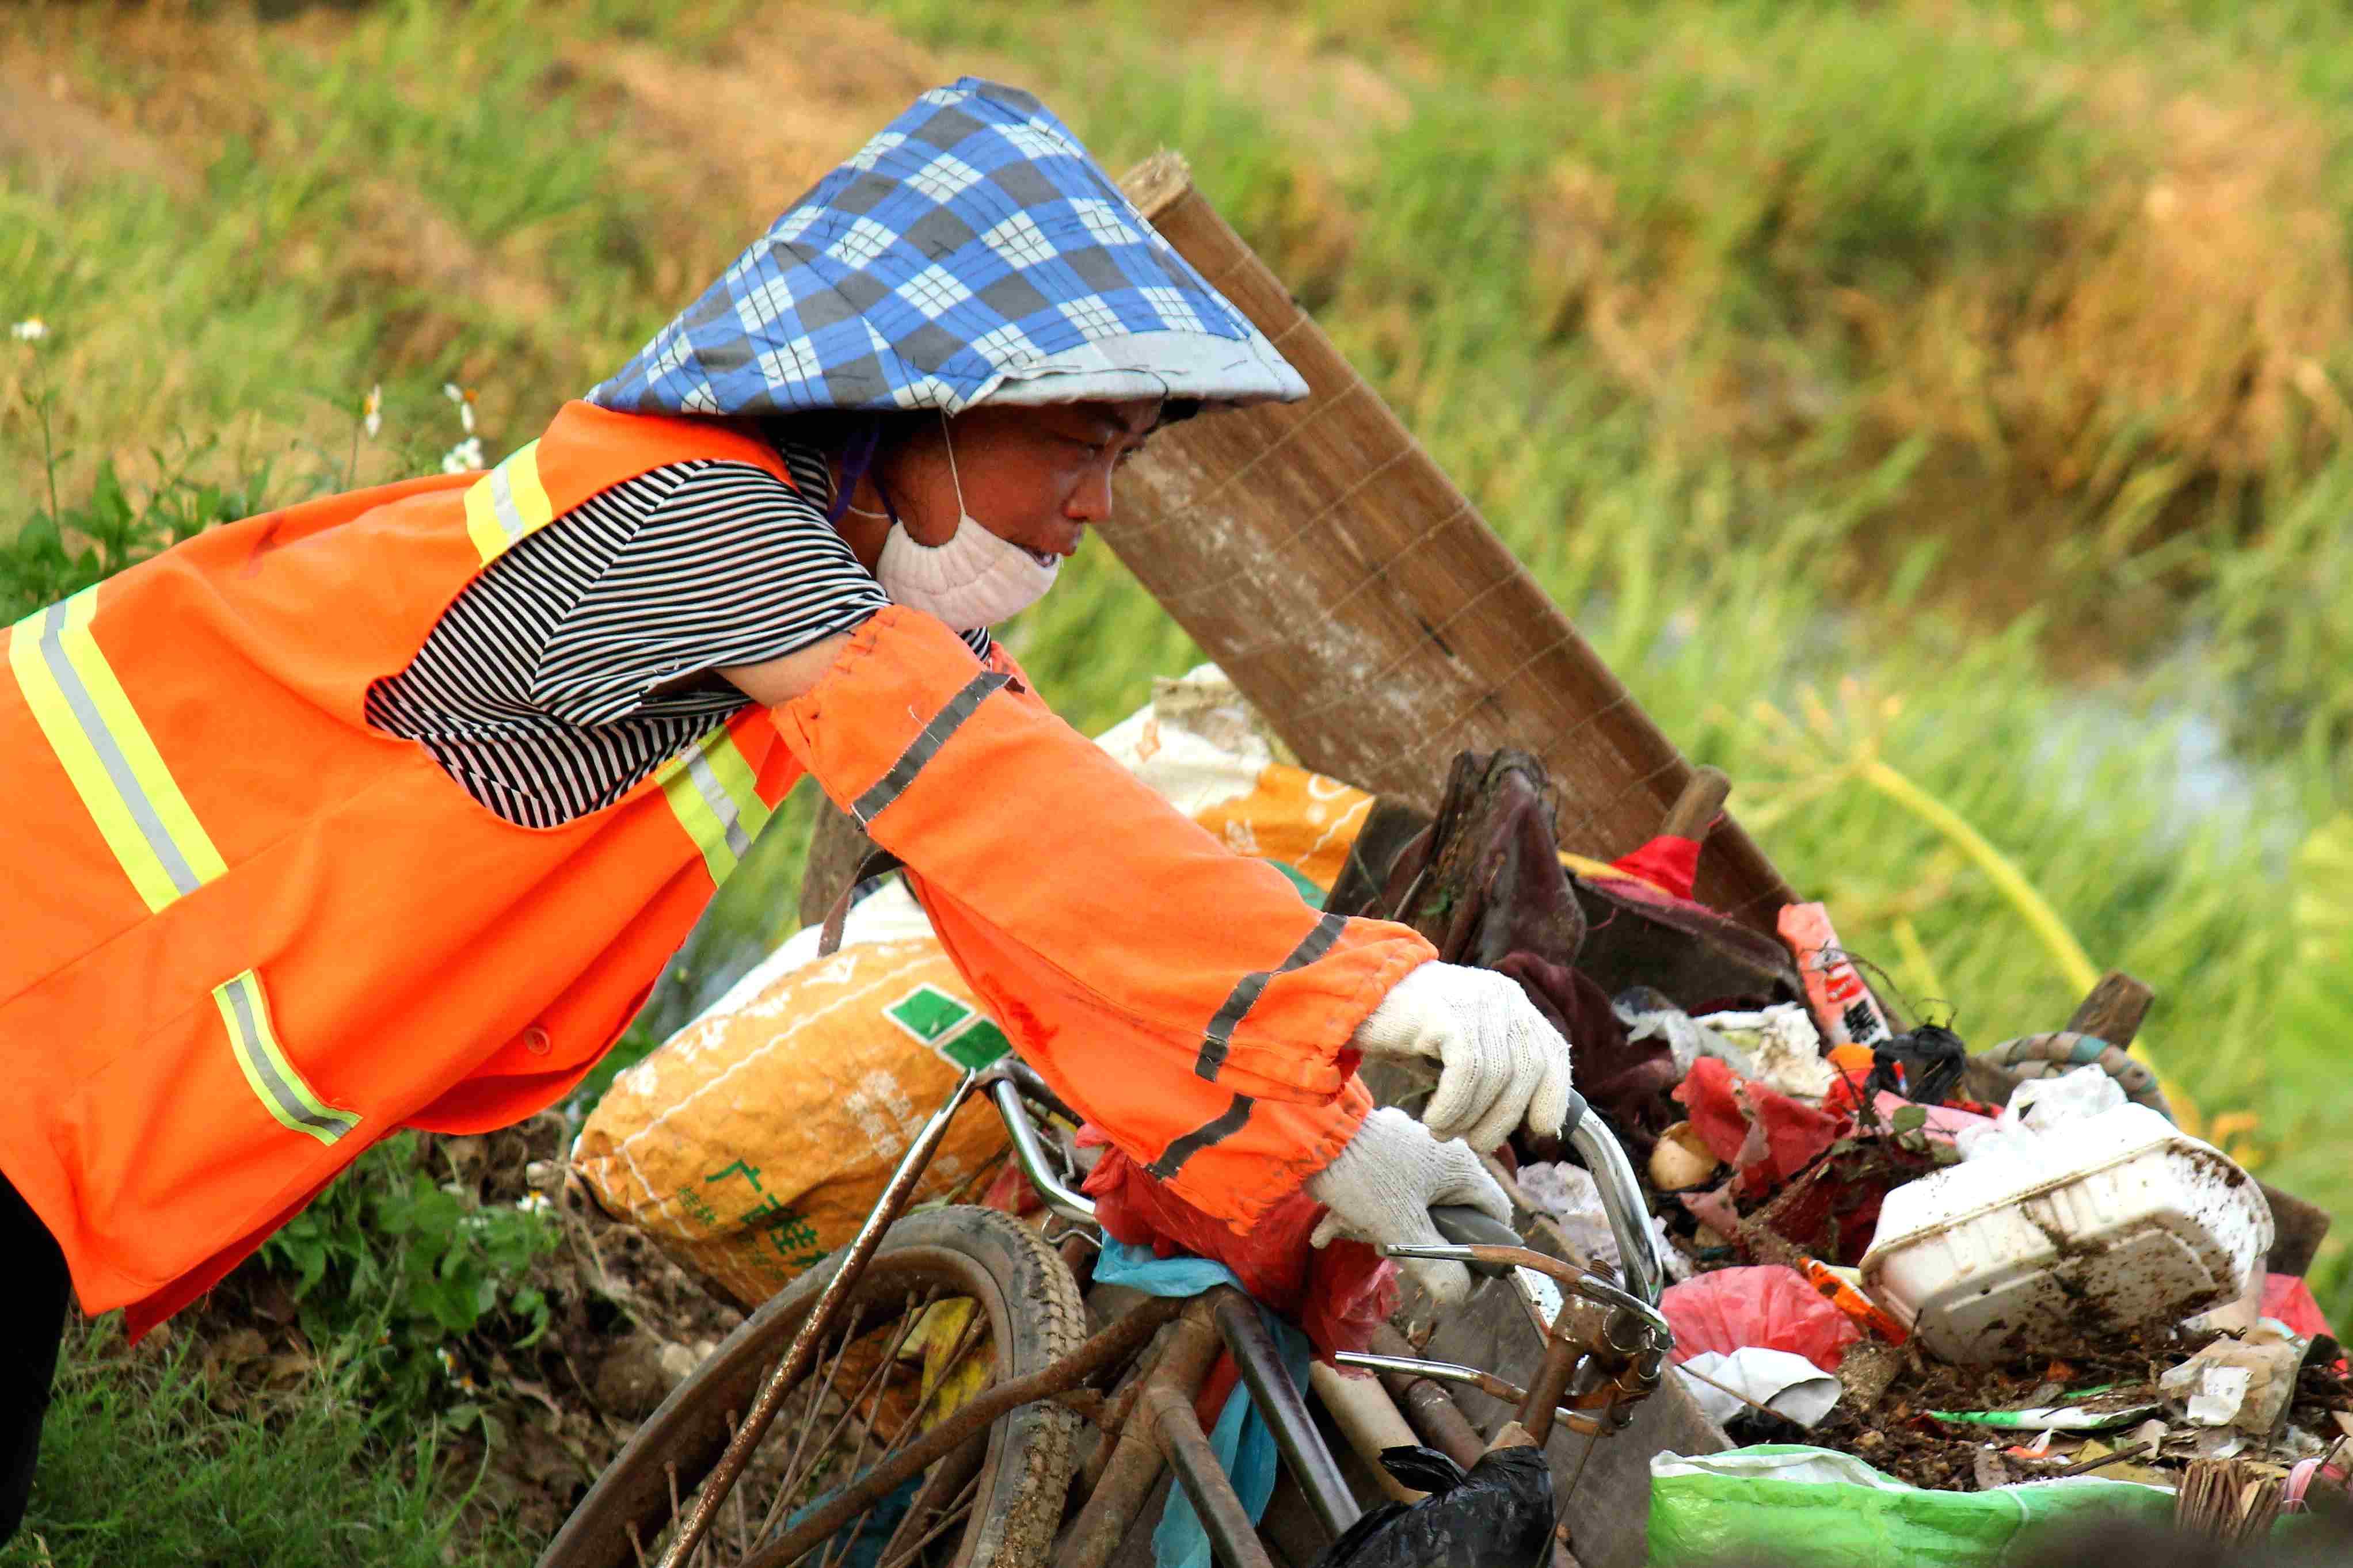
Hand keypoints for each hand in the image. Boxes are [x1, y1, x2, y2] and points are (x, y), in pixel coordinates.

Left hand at [1304, 1107, 1514, 1306]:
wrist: (1308, 1131)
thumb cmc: (1363, 1177)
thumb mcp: (1402, 1231)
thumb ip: (1436, 1269)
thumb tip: (1460, 1296)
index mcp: (1460, 1168)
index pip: (1496, 1216)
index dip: (1485, 1252)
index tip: (1460, 1276)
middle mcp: (1442, 1154)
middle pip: (1449, 1214)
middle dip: (1418, 1241)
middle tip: (1390, 1248)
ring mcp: (1410, 1149)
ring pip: (1411, 1205)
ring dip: (1382, 1227)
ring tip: (1352, 1229)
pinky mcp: (1381, 1149)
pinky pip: (1382, 1190)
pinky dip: (1361, 1210)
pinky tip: (1328, 1228)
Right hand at [1351, 962, 1574, 1149]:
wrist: (1353, 999)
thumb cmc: (1408, 1031)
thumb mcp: (1461, 1048)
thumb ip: (1494, 1073)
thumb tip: (1526, 1123)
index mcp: (1510, 1002)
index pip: (1552, 1050)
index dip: (1554, 1094)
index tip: (1540, 1129)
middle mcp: (1501, 997)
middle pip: (1529, 1070)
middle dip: (1506, 1119)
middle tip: (1477, 1143)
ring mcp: (1476, 1001)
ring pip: (1497, 1077)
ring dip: (1471, 1117)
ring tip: (1444, 1132)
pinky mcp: (1448, 1013)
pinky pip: (1467, 1072)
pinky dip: (1453, 1106)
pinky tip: (1434, 1120)